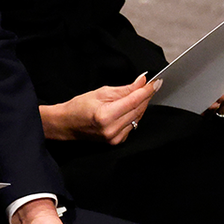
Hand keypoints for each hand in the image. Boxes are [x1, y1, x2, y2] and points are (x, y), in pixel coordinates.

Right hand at [39, 74, 157, 143]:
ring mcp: (115, 138)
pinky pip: (132, 126)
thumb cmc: (79, 106)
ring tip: (139, 94)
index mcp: (106, 116)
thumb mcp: (100, 93)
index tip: (156, 82)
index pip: (133, 101)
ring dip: (140, 105)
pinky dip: (134, 115)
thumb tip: (142, 82)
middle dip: (145, 96)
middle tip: (151, 85)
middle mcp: (112, 129)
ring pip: (137, 118)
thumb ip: (124, 89)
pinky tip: (130, 108)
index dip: (146, 90)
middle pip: (138, 110)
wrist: (67, 124)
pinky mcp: (117, 142)